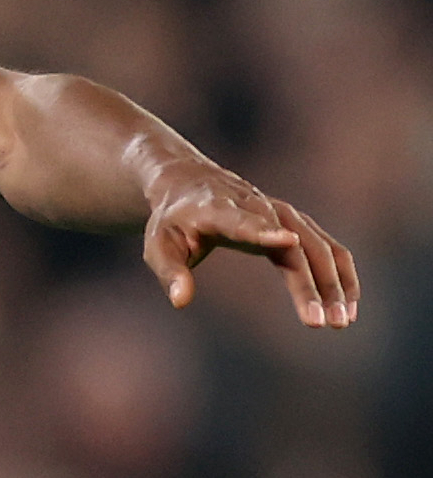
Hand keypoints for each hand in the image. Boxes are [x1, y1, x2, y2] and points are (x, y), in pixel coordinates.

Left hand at [142, 164, 359, 327]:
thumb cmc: (170, 221)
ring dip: (334, 283)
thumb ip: (169, 272)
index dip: (263, 231)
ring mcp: (279, 212)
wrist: (187, 183)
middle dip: (309, 283)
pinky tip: (348, 307)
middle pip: (292, 243)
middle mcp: (255, 206)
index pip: (242, 220)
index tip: (288, 242)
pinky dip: (341, 275)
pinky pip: (328, 247)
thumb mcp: (158, 245)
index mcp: (217, 209)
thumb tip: (180, 301)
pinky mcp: (294, 221)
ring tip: (340, 322)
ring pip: (318, 246)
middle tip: (319, 323)